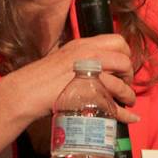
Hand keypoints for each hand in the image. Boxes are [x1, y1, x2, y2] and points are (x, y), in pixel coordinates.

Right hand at [1, 34, 139, 124]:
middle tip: (124, 83)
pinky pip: (113, 104)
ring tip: (127, 100)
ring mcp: (89, 76)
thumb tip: (97, 64)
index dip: (125, 54)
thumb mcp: (64, 57)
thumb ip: (81, 58)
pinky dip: (125, 113)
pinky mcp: (87, 95)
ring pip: (121, 82)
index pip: (118, 41)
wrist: (26, 91)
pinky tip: (131, 116)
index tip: (121, 67)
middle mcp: (89, 56)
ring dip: (129, 94)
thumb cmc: (41, 76)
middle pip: (124, 60)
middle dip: (129, 73)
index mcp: (84, 44)